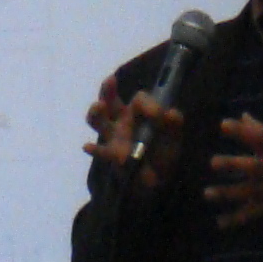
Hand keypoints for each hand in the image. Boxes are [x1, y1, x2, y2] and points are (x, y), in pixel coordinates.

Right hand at [84, 74, 186, 192]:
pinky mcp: (109, 155)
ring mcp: (113, 137)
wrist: (157, 180)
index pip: (139, 99)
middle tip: (111, 81)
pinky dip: (93, 148)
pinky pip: (99, 151)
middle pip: (109, 100)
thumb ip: (174, 124)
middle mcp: (122, 119)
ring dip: (96, 113)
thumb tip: (171, 113)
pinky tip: (88, 146)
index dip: (147, 103)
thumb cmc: (163, 154)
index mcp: (139, 112)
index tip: (156, 115)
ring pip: (98, 121)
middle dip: (108, 90)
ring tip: (99, 107)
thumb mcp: (174, 138)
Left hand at [207, 114, 262, 230]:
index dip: (241, 130)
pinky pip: (248, 214)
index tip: (222, 124)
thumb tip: (242, 114)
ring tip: (207, 193)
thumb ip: (260, 130)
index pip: (258, 136)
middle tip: (213, 163)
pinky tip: (219, 222)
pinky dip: (234, 220)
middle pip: (250, 166)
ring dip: (226, 193)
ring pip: (244, 191)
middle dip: (232, 164)